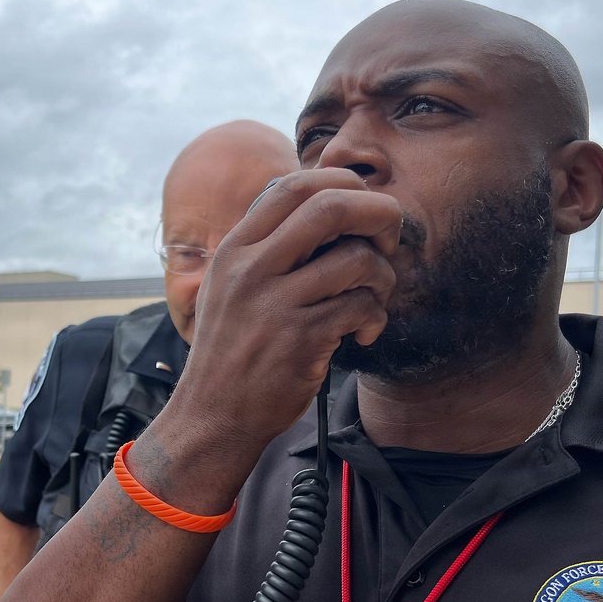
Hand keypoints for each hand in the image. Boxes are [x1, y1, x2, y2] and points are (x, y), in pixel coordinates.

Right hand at [177, 167, 400, 442]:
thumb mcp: (229, 287)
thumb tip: (327, 206)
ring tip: (372, 299)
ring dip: (382, 276)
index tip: (362, 208)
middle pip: (332, 206)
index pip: (294, 185)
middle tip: (389, 242)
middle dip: (379, 214)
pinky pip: (361, 306)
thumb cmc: (232, 351)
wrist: (213, 416)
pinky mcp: (300, 340)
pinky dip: (376, 317)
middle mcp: (251, 268)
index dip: (342, 184)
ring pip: (357, 258)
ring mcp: (275, 303)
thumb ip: (266, 248)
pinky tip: (363, 333)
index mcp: (235, 248)